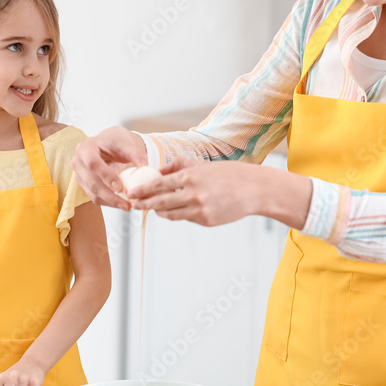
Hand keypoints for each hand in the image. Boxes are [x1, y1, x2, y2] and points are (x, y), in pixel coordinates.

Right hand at [71, 126, 147, 210]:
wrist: (108, 144)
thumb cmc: (116, 141)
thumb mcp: (126, 144)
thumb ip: (136, 154)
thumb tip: (145, 167)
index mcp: (85, 148)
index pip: (92, 163)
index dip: (105, 176)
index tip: (120, 187)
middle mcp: (78, 162)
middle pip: (91, 182)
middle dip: (109, 195)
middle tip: (127, 203)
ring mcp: (79, 175)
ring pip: (92, 193)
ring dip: (110, 202)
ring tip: (127, 206)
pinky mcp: (84, 185)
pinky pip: (95, 197)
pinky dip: (108, 203)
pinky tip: (121, 204)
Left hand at [129, 158, 260, 226]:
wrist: (253, 190)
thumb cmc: (229, 174)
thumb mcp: (203, 165)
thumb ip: (179, 166)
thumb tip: (160, 172)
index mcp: (190, 177)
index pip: (158, 185)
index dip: (142, 190)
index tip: (132, 193)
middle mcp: (193, 194)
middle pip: (160, 202)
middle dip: (144, 204)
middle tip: (134, 205)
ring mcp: (199, 210)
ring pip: (171, 214)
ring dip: (160, 211)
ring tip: (154, 208)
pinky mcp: (206, 221)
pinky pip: (186, 218)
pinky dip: (180, 214)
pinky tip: (178, 210)